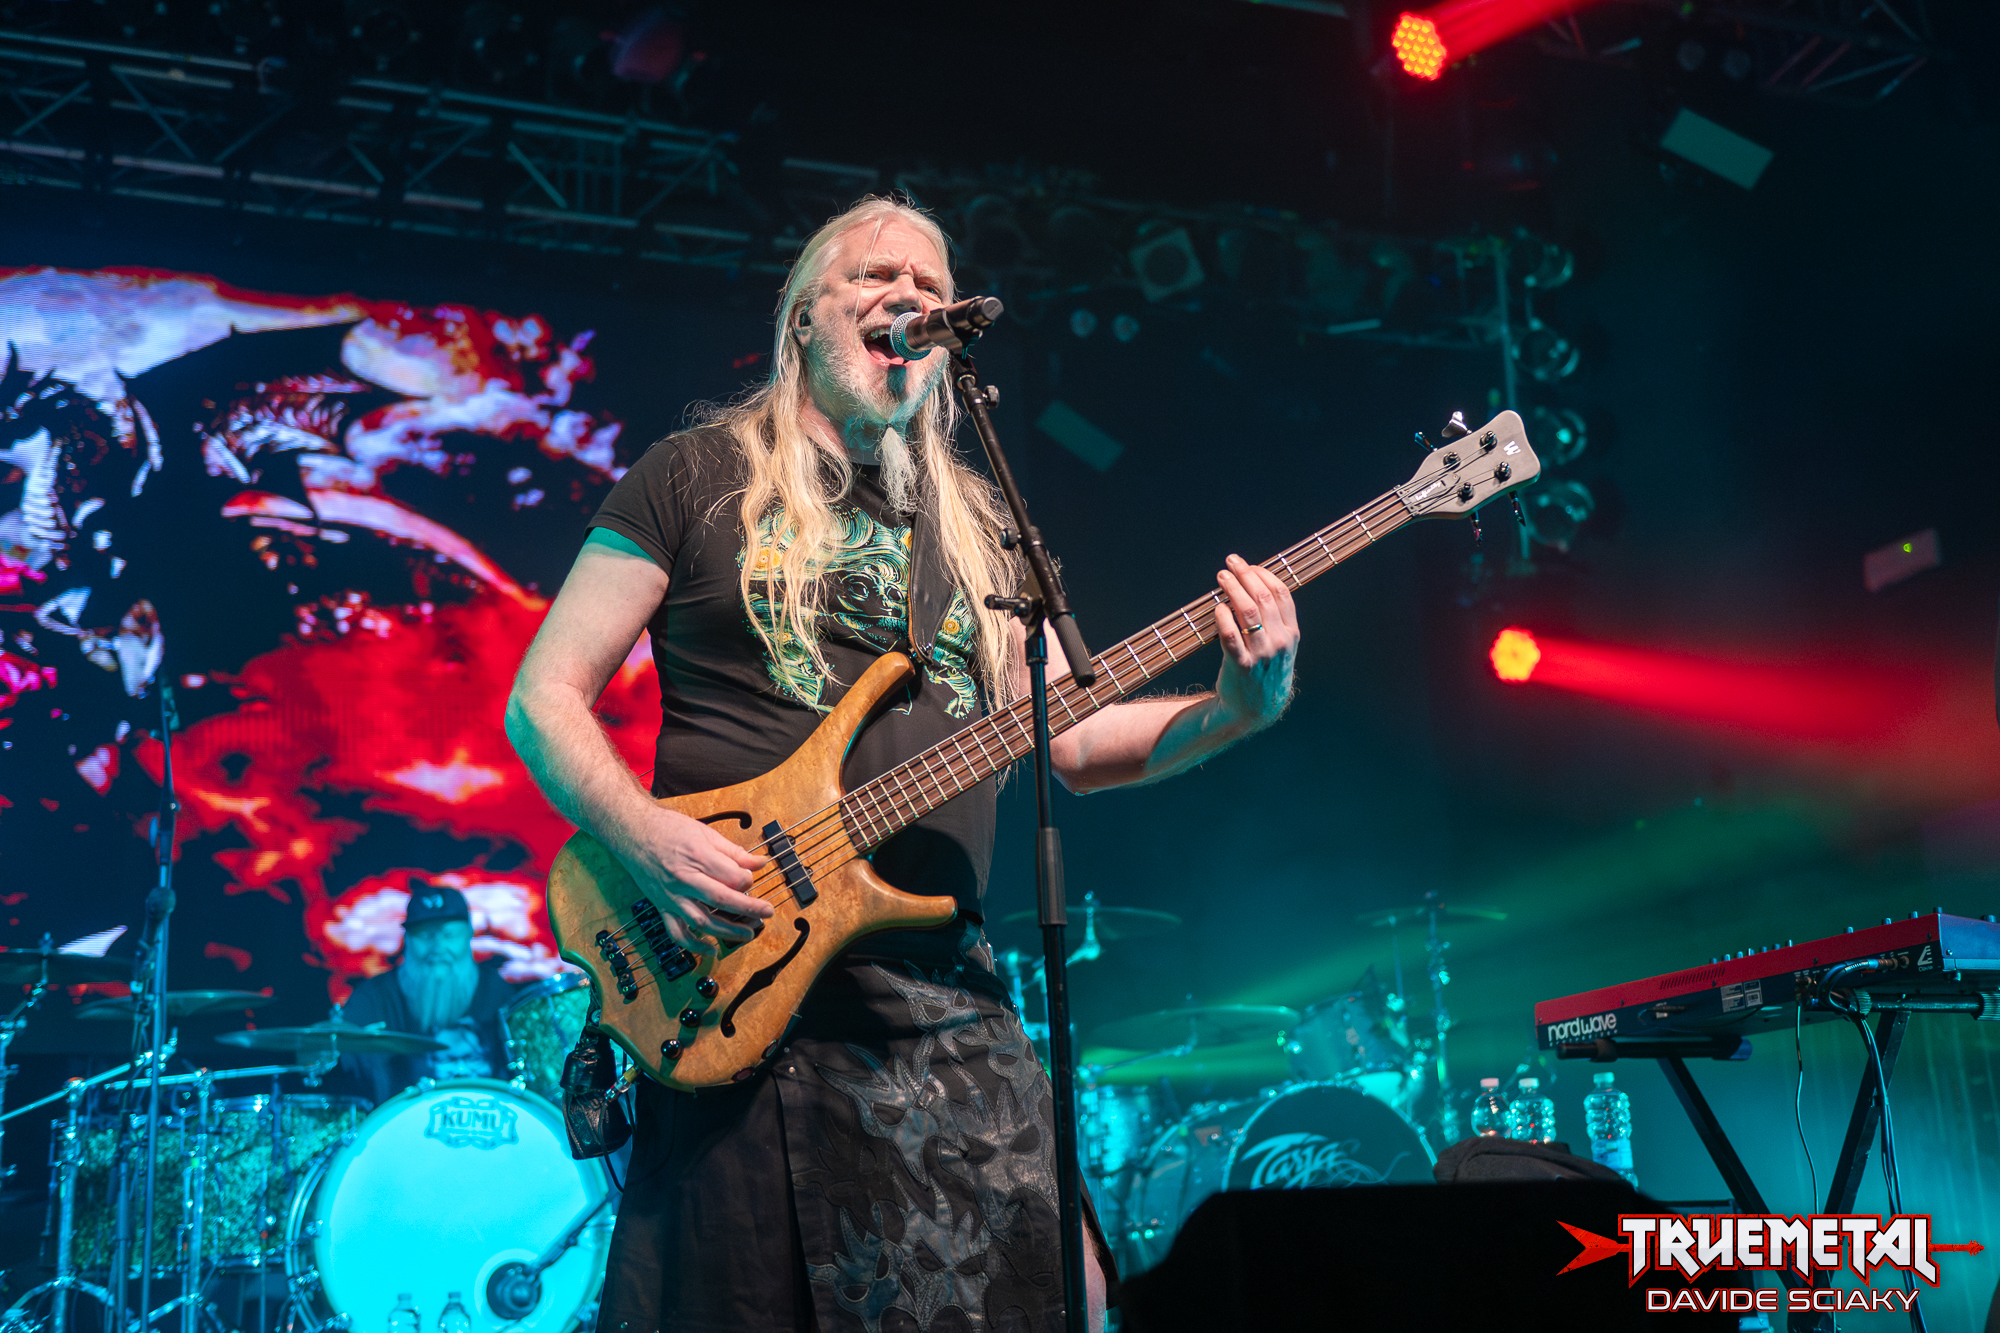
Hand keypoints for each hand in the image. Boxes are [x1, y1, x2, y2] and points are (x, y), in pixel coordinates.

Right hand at [614, 805, 771, 954]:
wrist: (632, 832)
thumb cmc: (669, 829)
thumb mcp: (705, 832)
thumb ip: (734, 852)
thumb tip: (760, 862)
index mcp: (697, 856)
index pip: (730, 876)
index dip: (747, 881)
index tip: (753, 880)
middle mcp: (683, 878)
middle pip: (720, 899)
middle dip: (748, 909)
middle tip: (767, 913)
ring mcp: (671, 895)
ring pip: (701, 920)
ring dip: (727, 931)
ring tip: (748, 934)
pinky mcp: (662, 906)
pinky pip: (677, 932)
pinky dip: (694, 946)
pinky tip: (711, 950)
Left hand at [1211, 553, 1297, 731]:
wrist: (1256, 709)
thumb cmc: (1266, 671)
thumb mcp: (1281, 647)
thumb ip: (1275, 620)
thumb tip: (1256, 584)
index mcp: (1291, 634)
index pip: (1281, 594)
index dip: (1263, 574)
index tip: (1249, 565)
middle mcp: (1279, 642)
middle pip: (1262, 597)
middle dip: (1245, 574)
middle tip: (1230, 563)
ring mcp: (1261, 654)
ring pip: (1246, 611)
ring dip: (1232, 589)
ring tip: (1221, 577)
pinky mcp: (1241, 666)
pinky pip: (1229, 635)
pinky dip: (1222, 616)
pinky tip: (1217, 607)